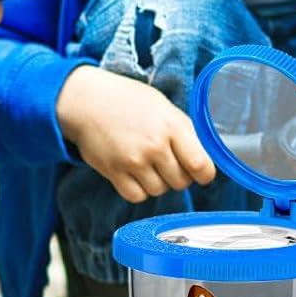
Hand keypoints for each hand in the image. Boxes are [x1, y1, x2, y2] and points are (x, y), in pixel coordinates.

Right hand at [56, 68, 215, 202]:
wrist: (88, 101)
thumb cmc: (130, 101)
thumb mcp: (165, 108)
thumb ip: (186, 132)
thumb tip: (207, 157)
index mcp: (172, 126)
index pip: (201, 166)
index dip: (205, 174)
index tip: (201, 172)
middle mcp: (155, 146)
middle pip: (181, 182)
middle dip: (179, 176)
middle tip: (169, 162)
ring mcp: (133, 161)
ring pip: (159, 191)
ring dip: (158, 182)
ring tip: (148, 163)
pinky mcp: (114, 172)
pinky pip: (137, 196)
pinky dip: (139, 190)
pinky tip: (135, 173)